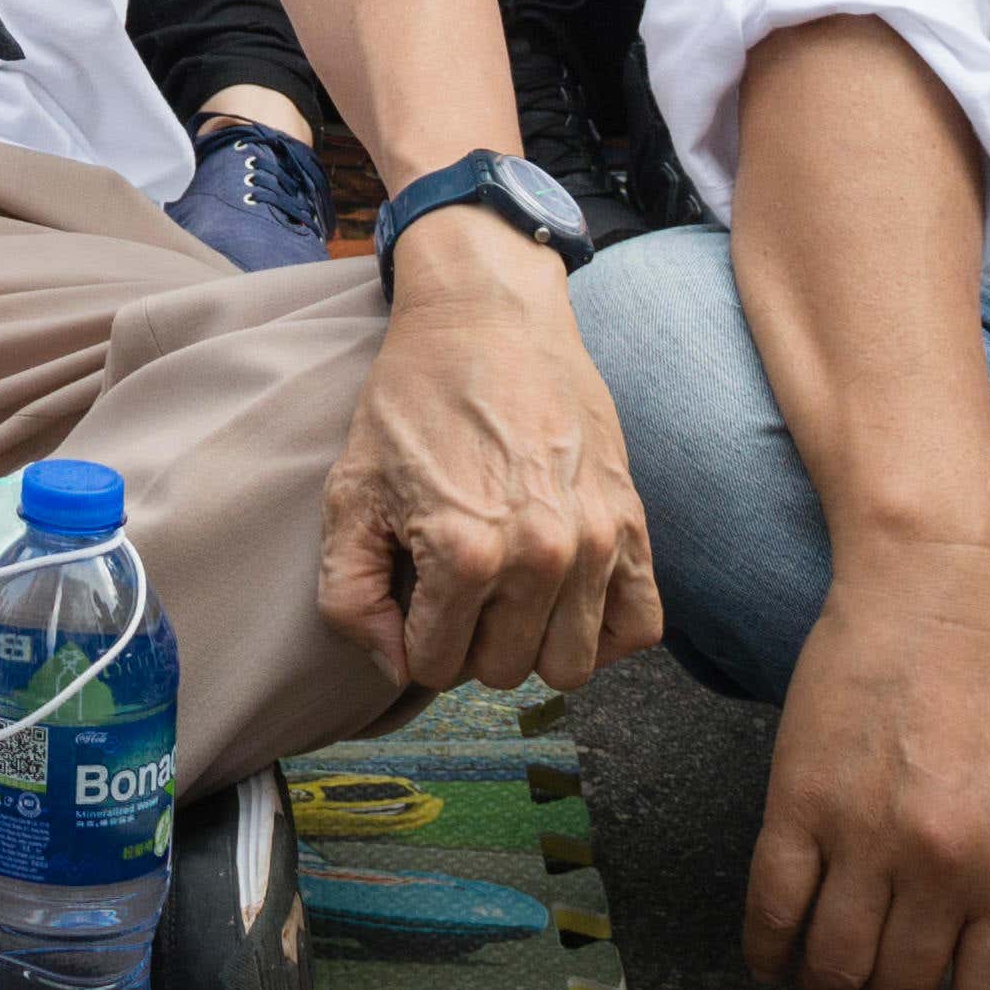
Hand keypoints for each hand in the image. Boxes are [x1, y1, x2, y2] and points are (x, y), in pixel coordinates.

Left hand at [315, 237, 658, 693]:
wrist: (488, 317)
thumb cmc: (411, 402)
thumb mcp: (350, 494)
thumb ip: (349, 597)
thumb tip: (393, 666)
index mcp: (463, 552)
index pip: (434, 667)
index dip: (412, 635)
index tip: (413, 589)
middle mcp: (539, 555)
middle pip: (502, 671)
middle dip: (470, 640)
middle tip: (457, 584)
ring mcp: (596, 540)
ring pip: (570, 665)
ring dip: (533, 641)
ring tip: (508, 591)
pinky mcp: (634, 522)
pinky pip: (639, 627)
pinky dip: (604, 631)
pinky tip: (565, 597)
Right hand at [744, 544, 989, 989]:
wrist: (931, 594)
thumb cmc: (989, 691)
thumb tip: (970, 966)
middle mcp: (942, 865)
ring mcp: (865, 837)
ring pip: (830, 966)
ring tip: (822, 979)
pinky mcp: (797, 805)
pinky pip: (772, 912)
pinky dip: (767, 953)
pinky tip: (772, 957)